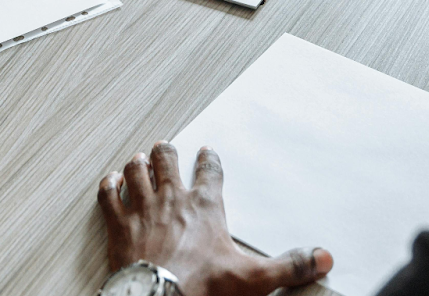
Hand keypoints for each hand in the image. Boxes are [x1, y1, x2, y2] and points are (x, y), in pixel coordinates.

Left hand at [98, 142, 331, 295]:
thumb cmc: (201, 285)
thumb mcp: (254, 278)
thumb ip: (289, 266)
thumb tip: (321, 258)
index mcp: (205, 206)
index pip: (210, 173)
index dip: (209, 160)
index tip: (207, 152)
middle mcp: (172, 199)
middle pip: (167, 162)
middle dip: (167, 152)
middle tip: (166, 146)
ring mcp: (142, 209)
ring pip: (136, 172)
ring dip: (137, 164)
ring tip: (138, 158)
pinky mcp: (118, 225)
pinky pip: (108, 197)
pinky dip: (108, 187)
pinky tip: (108, 182)